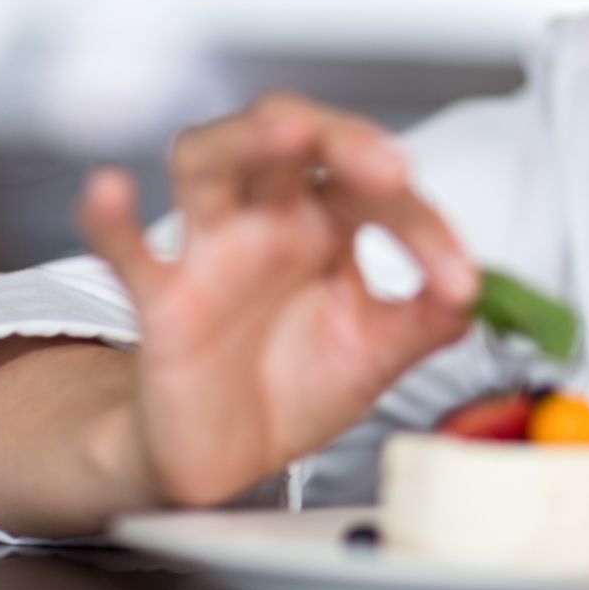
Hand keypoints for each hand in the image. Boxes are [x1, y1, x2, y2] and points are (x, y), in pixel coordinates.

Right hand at [77, 94, 477, 508]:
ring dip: (246, 141)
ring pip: (208, 161)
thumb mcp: (378, 353)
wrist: (231, 458)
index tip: (457, 281)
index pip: (373, 188)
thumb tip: (478, 290)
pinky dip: (111, 217)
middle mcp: (268, 218)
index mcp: (327, 220)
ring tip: (285, 131)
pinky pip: (126, 251)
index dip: (421, 225)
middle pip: (288, 135)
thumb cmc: (297, 382)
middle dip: (339, 138)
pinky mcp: (162, 302)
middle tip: (385, 165)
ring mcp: (210, 250)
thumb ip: (428, 320)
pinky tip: (110, 186)